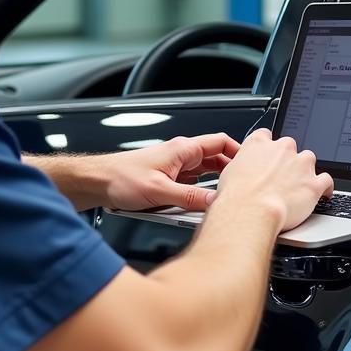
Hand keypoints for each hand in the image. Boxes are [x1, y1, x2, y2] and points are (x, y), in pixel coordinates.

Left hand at [103, 133, 239, 212]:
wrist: (98, 182)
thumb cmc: (121, 178)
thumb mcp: (159, 191)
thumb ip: (189, 198)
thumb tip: (215, 202)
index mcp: (182, 149)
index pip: (219, 142)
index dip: (239, 151)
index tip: (252, 165)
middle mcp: (180, 156)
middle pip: (215, 160)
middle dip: (229, 174)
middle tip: (242, 188)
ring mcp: (174, 168)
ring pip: (203, 176)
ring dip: (212, 188)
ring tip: (223, 200)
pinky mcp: (167, 181)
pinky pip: (190, 187)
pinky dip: (197, 196)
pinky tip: (198, 209)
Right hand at [213, 128, 332, 232]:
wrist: (251, 213)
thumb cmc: (237, 198)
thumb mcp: (229, 173)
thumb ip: (242, 165)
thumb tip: (242, 171)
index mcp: (259, 143)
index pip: (266, 135)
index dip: (268, 147)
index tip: (268, 156)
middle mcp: (282, 149)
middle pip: (290, 147)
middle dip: (287, 160)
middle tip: (280, 177)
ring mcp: (300, 164)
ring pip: (309, 160)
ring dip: (305, 170)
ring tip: (299, 185)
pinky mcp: (314, 183)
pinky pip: (327, 180)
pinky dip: (325, 186)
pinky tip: (323, 193)